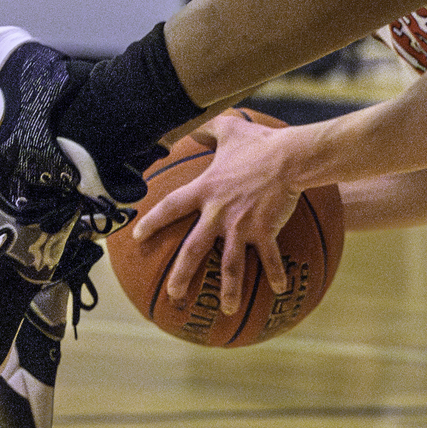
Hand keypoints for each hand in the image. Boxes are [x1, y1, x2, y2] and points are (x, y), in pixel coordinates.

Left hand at [131, 112, 302, 315]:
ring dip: (228, 289)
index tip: (137, 237)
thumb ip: (210, 127)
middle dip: (181, 275)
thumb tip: (195, 118)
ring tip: (226, 309)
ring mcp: (241, 226)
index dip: (152, 221)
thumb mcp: (230, 130)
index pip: (170, 206)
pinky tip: (279, 290)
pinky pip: (269, 259)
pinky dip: (275, 274)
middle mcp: (219, 212)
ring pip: (229, 265)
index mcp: (206, 190)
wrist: (289, 157)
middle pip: (193, 249)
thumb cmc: (259, 143)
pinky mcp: (265, 231)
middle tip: (174, 295)